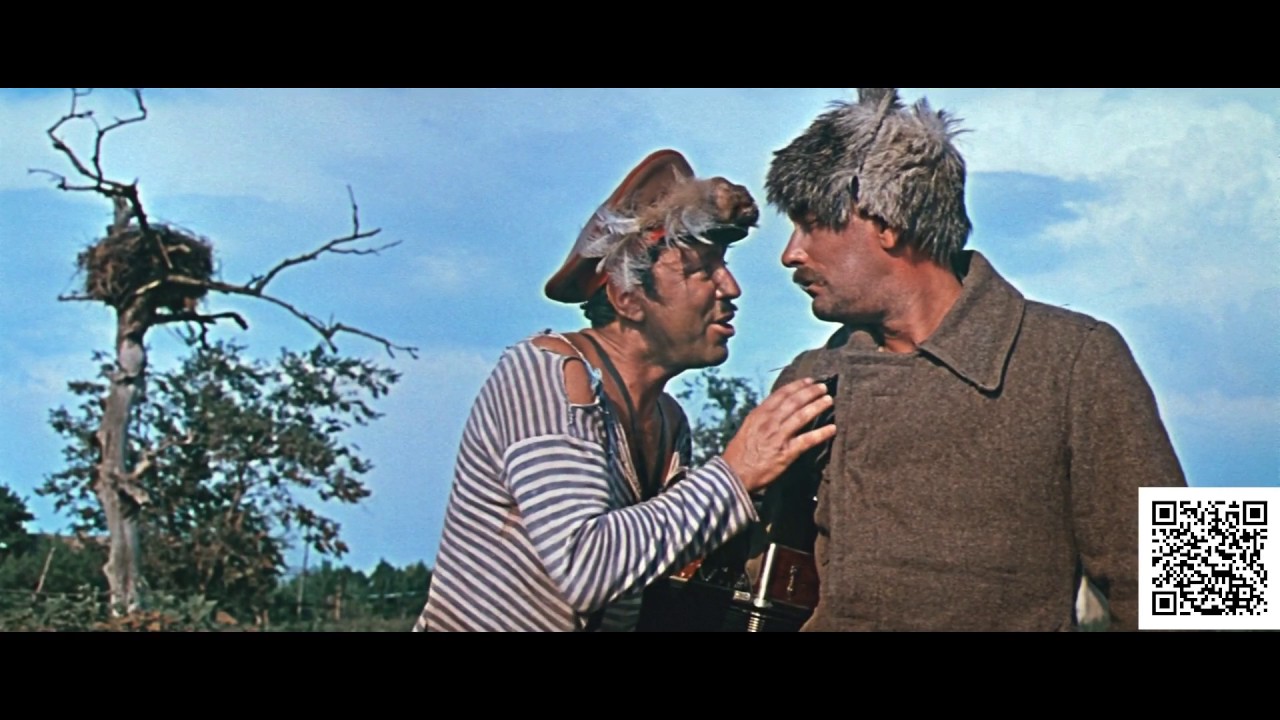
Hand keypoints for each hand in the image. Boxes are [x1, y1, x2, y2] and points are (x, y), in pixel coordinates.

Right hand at [721, 378, 836, 493]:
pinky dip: (821, 433)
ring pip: (802, 416)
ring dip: (817, 406)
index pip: (780, 394)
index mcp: (758, 415)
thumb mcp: (747, 429)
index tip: (809, 381)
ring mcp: (778, 436)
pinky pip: (807, 440)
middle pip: (794, 402)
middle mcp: (769, 422)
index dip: (797, 386)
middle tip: (823, 387)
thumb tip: (774, 410)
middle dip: (810, 392)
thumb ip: (761, 419)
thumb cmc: (738, 455)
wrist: (733, 475)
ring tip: (829, 400)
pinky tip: (832, 429)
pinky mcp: (785, 453)